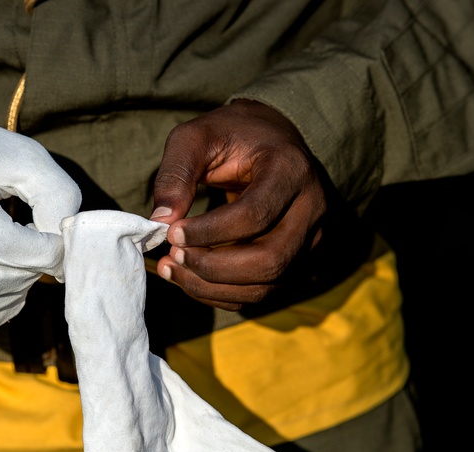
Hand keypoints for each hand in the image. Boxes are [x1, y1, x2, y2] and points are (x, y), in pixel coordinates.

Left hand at [151, 99, 327, 309]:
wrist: (271, 141)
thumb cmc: (232, 136)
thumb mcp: (197, 137)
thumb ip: (176, 172)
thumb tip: (161, 221)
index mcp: (291, 169)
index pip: (255, 215)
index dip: (209, 232)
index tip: (171, 233)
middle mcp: (312, 209)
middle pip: (269, 260)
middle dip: (212, 267)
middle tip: (172, 256)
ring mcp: (309, 240)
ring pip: (265, 285)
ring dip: (212, 287)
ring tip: (171, 269)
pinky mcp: (296, 261)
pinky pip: (259, 293)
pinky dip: (219, 294)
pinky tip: (188, 278)